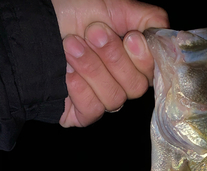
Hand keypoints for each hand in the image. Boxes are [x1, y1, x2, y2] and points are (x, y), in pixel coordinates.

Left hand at [51, 0, 168, 126]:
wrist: (31, 31)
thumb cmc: (68, 14)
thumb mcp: (110, 5)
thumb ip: (144, 17)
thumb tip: (166, 31)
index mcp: (131, 59)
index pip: (153, 72)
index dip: (144, 59)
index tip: (129, 38)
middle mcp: (120, 82)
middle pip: (136, 87)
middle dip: (114, 59)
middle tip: (93, 35)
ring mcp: (102, 99)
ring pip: (115, 98)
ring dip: (92, 68)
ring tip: (71, 46)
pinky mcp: (83, 114)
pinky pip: (94, 110)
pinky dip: (80, 89)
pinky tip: (66, 74)